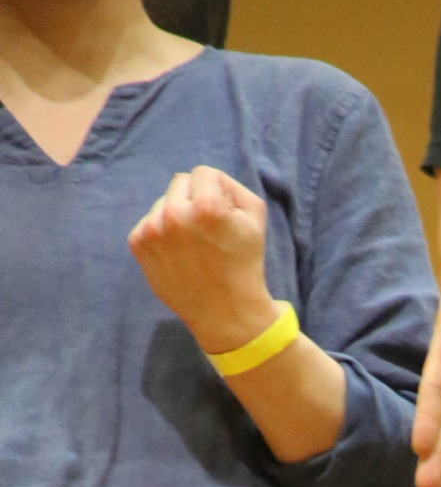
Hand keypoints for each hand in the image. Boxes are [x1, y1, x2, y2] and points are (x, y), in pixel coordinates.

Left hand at [128, 167, 275, 352]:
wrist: (226, 314)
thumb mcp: (255, 217)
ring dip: (177, 218)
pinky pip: (148, 222)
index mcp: (206, 206)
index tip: (222, 217)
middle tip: (207, 233)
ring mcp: (153, 231)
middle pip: (179, 183)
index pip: (203, 173)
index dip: (217, 192)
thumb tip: (206, 180)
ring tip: (192, 248)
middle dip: (193, 201)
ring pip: (163, 203)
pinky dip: (161, 235)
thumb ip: (231, 185)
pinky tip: (177, 255)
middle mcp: (175, 215)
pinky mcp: (139, 245)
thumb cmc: (243, 264)